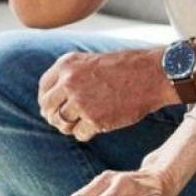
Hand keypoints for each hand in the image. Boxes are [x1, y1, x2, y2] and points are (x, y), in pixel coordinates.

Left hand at [37, 49, 174, 142]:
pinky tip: (97, 126)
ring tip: (82, 124)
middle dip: (55, 117)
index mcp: (67, 65)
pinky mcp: (95, 120)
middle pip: (48, 108)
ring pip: (62, 123)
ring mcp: (81, 102)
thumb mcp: (91, 61)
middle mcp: (69, 82)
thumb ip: (70, 76)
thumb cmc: (125, 68)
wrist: (152, 74)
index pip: (44, 89)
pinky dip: (86, 133)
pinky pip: (79, 134)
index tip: (54, 107)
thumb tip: (52, 101)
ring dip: (69, 127)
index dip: (48, 101)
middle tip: (66, 121)